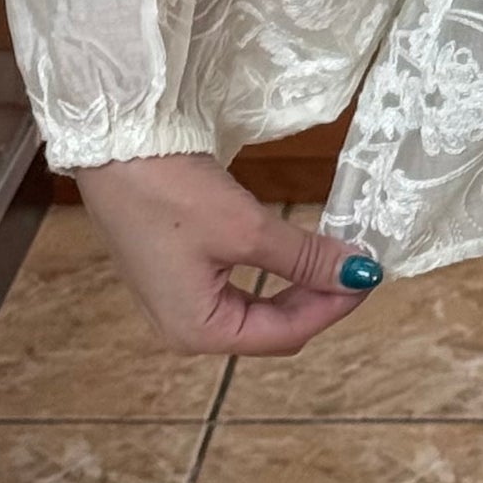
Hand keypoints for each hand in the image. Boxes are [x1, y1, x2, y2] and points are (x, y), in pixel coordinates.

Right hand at [71, 151, 384, 356]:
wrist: (112, 147)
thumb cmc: (169, 193)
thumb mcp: (247, 228)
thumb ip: (305, 258)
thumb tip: (359, 272)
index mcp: (198, 331)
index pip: (286, 335)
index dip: (334, 306)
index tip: (370, 274)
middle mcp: (186, 327)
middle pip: (272, 327)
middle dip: (318, 298)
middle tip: (358, 264)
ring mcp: (178, 301)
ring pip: (258, 308)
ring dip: (298, 286)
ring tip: (334, 258)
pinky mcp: (179, 272)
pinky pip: (238, 287)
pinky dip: (273, 272)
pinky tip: (295, 253)